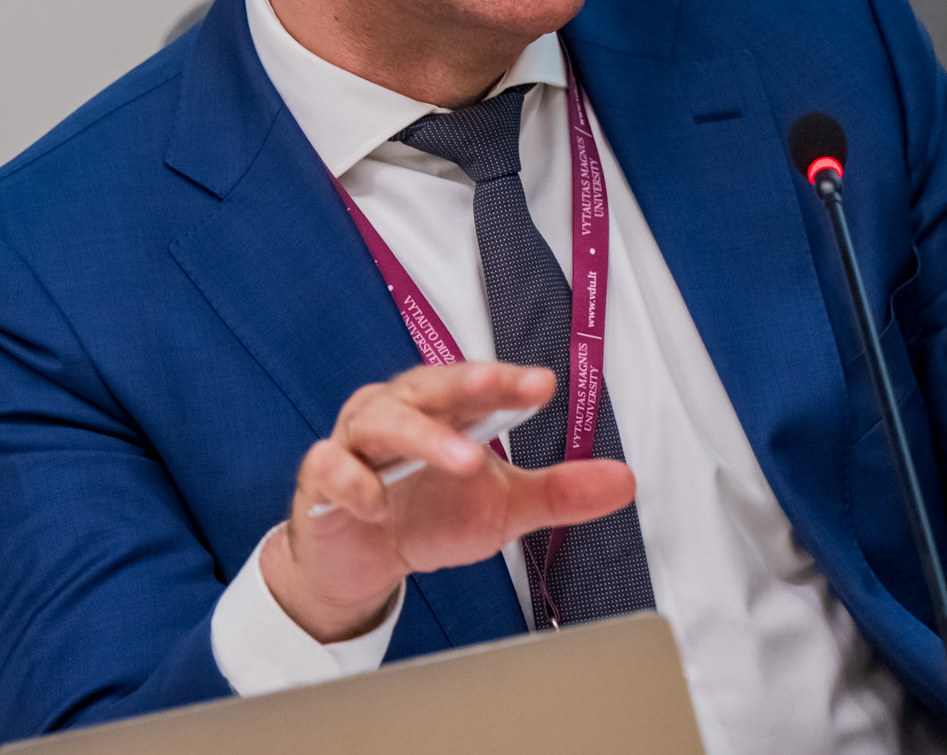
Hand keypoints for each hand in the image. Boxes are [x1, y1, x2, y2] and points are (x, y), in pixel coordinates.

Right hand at [260, 361, 634, 641]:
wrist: (361, 563)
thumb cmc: (429, 516)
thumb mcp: (501, 509)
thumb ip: (558, 491)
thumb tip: (625, 479)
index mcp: (441, 410)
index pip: (477, 386)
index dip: (508, 382)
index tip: (545, 384)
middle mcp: (397, 413)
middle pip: (427, 386)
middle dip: (464, 385)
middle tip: (500, 388)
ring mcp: (356, 443)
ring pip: (381, 421)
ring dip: (422, 437)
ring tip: (463, 460)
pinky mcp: (321, 482)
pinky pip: (331, 469)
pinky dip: (354, 483)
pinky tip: (378, 503)